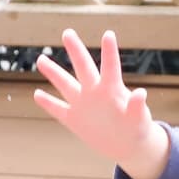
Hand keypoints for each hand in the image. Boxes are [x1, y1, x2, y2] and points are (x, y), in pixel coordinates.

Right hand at [33, 29, 168, 178]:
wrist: (127, 145)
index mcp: (112, 89)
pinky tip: (37, 94)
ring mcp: (82, 105)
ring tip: (41, 59)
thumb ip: (137, 107)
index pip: (110, 67)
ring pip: (65, 84)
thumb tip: (141, 93)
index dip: (109, 52)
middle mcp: (95, 92)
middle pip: (83, 67)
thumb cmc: (137, 128)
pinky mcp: (74, 120)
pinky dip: (48, 103)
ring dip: (53, 72)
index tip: (109, 34)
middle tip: (67, 33)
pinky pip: (58, 109)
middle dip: (76, 50)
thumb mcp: (139, 119)